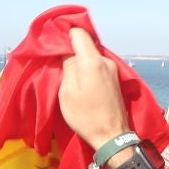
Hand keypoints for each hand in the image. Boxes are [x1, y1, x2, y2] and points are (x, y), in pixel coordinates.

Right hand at [59, 28, 128, 148]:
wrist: (112, 136)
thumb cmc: (86, 116)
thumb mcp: (67, 91)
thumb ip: (67, 65)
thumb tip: (66, 49)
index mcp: (93, 60)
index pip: (79, 32)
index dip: (65, 33)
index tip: (53, 42)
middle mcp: (106, 60)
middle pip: (86, 43)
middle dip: (71, 47)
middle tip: (57, 58)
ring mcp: (113, 69)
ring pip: (92, 54)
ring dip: (80, 59)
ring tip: (67, 71)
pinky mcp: (115, 79)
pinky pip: (98, 65)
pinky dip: (88, 67)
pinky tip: (80, 79)